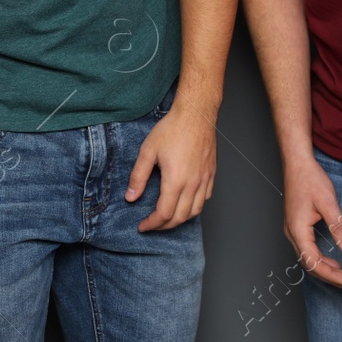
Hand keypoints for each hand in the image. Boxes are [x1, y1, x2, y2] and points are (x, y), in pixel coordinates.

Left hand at [126, 102, 215, 230]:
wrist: (195, 115)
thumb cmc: (172, 129)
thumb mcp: (147, 151)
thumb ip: (138, 176)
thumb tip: (130, 197)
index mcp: (175, 180)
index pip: (164, 214)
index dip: (152, 224)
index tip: (142, 226)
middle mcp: (192, 184)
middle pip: (179, 217)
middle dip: (164, 226)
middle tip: (152, 224)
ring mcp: (204, 180)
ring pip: (195, 211)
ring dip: (180, 219)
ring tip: (167, 218)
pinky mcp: (211, 174)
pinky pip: (205, 199)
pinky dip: (194, 207)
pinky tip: (185, 203)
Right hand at [282, 158, 341, 289]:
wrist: (297, 163)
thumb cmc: (310, 180)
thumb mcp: (328, 203)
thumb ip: (339, 228)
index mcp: (297, 230)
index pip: (314, 263)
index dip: (332, 276)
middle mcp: (291, 233)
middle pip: (308, 265)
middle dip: (330, 277)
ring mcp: (291, 229)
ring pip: (306, 258)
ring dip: (324, 269)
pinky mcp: (295, 225)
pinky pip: (306, 249)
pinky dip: (319, 259)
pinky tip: (332, 259)